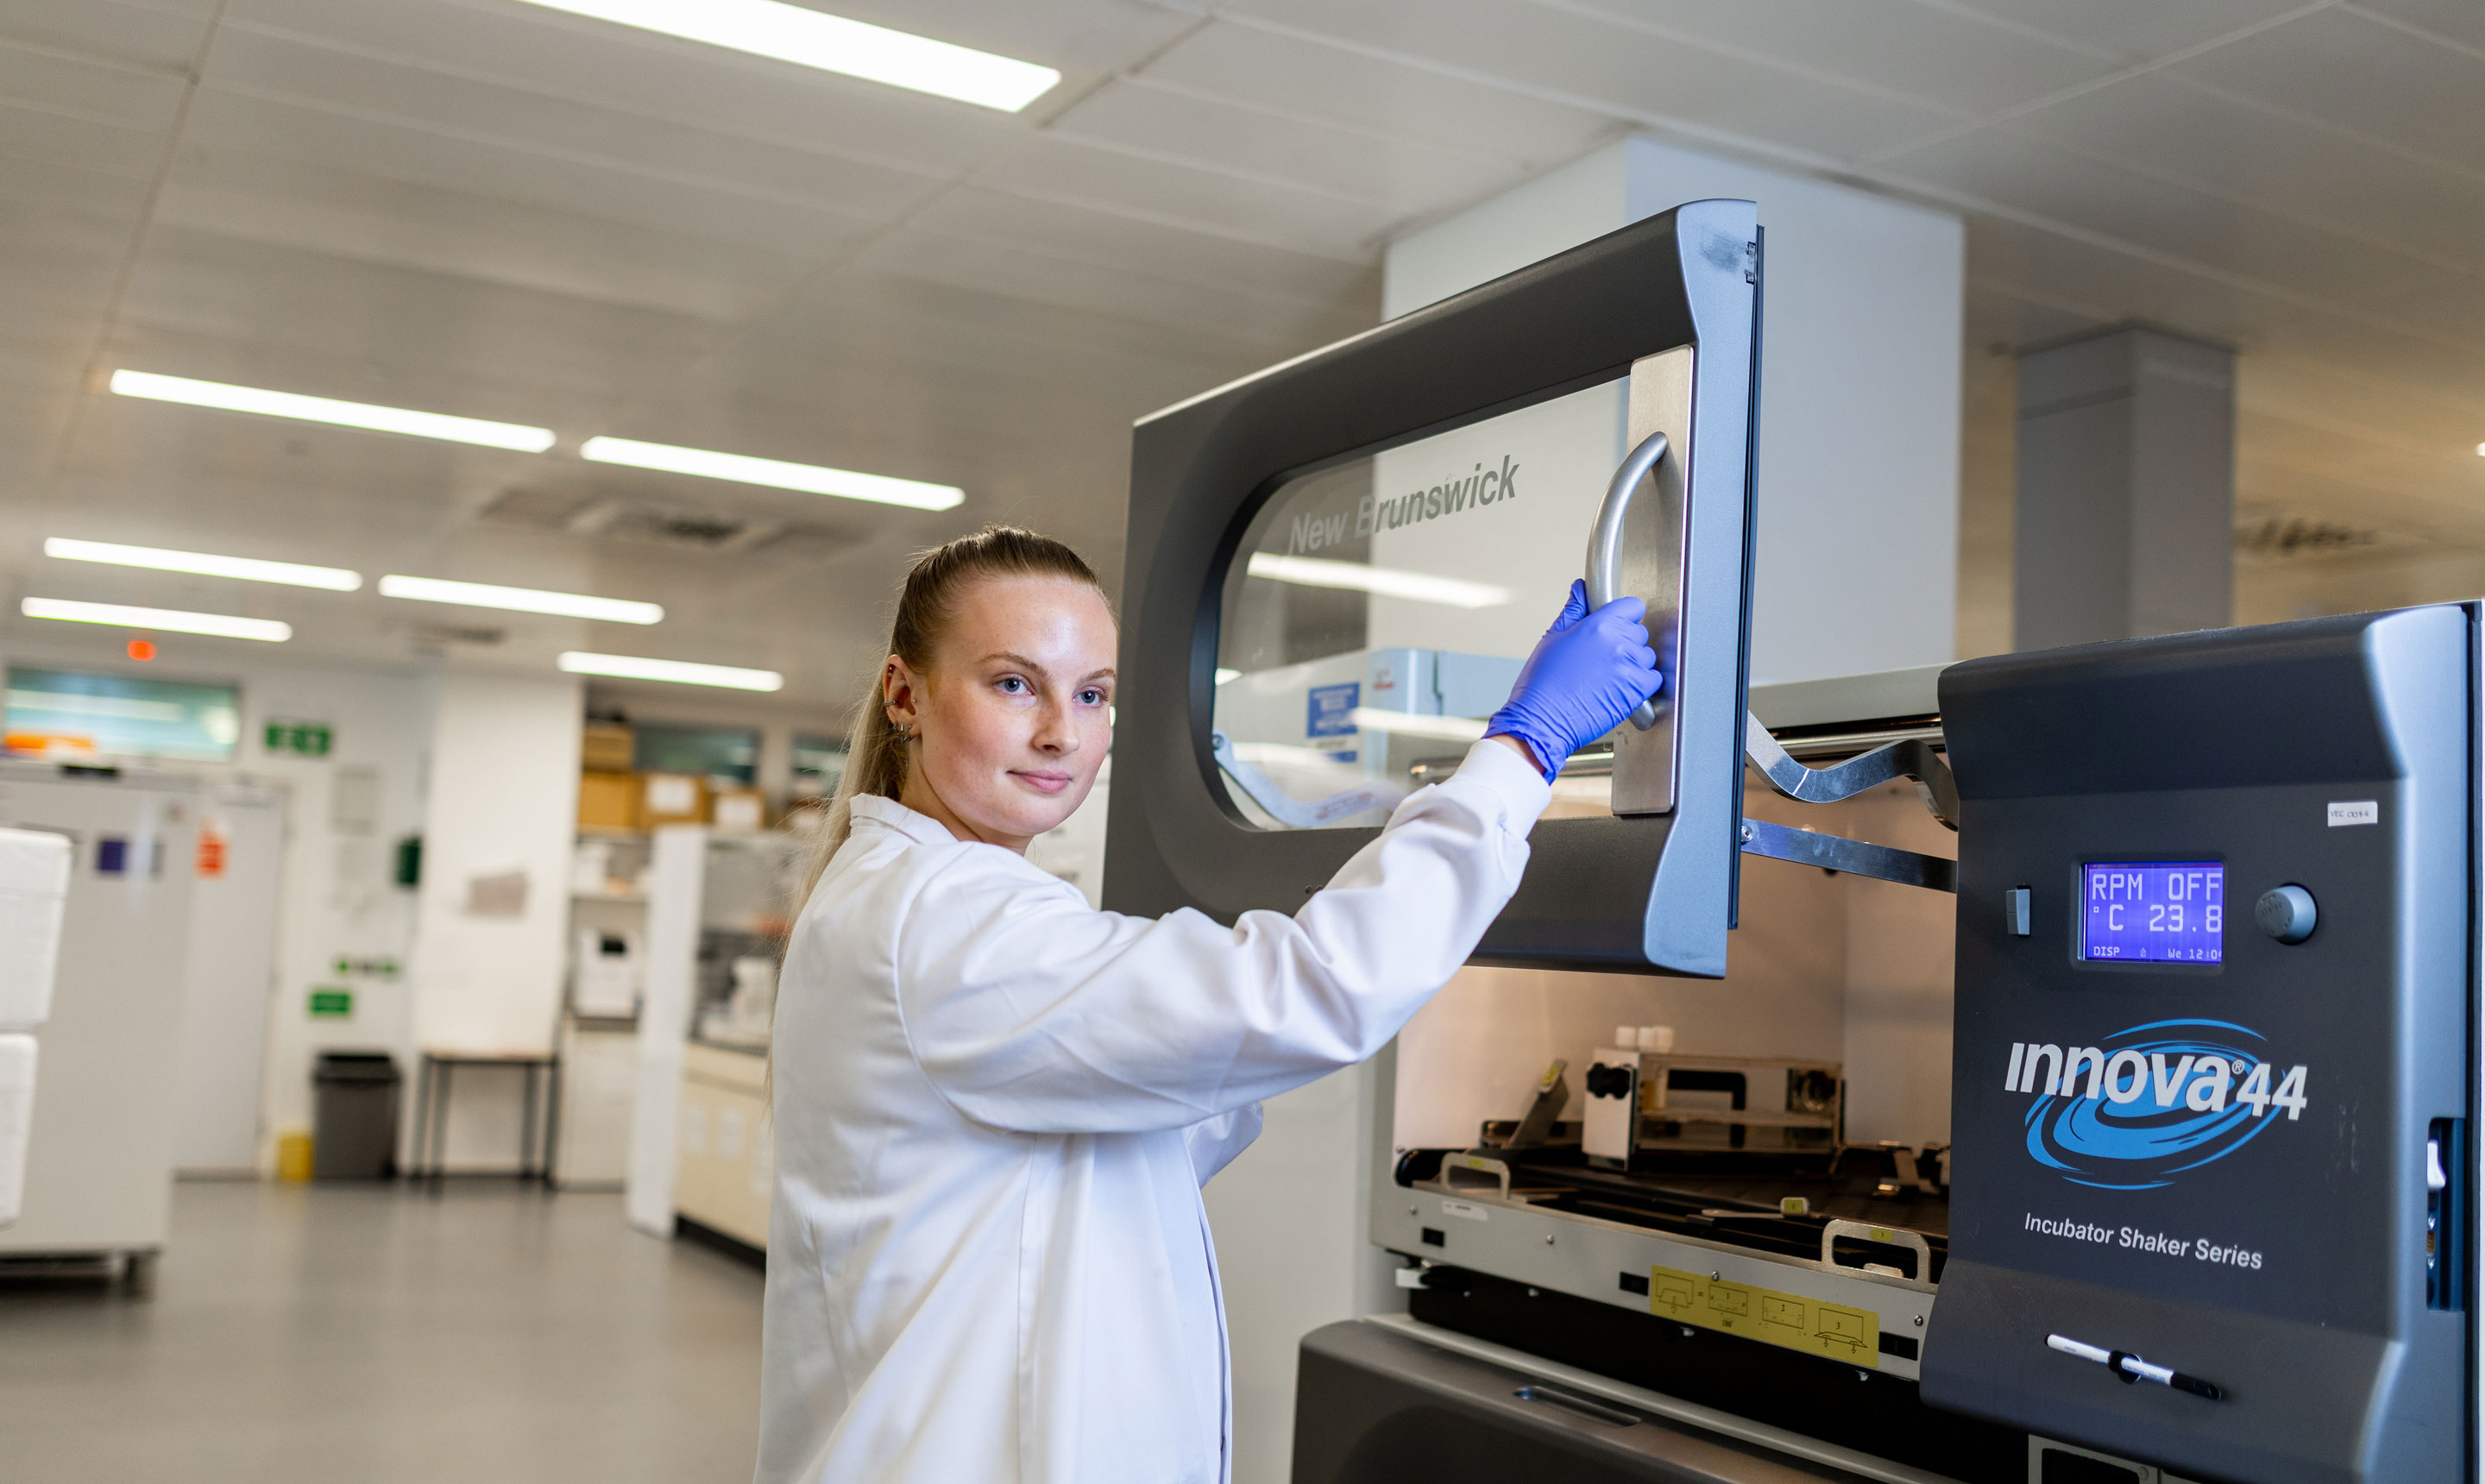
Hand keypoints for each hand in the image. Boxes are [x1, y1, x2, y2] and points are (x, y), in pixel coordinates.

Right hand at [1484, 580, 1662, 780]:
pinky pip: (1652, 678)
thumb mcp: (1554, 638)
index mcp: (1598, 624)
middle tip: (1602, 657)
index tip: (1617, 624)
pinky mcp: (1637, 689)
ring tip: (1608, 675)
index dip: (1625, 615)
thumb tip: (1581, 588)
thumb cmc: (1542, 683)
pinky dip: (1641, 682)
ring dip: (1633, 663)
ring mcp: (1630, 666)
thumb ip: (1574, 610)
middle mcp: (1618, 642)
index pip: (1633, 606)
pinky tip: (1619, 687)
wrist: (1542, 720)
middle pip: (1640, 631)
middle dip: (1625, 641)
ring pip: (1647, 655)